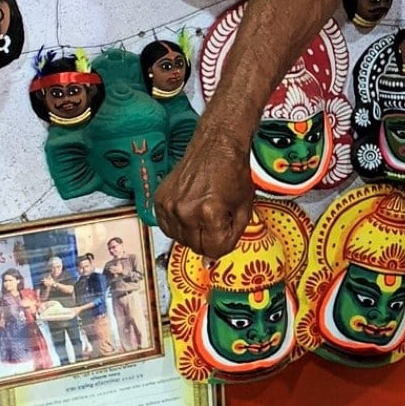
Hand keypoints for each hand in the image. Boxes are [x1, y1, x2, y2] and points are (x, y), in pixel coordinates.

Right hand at [154, 129, 254, 260]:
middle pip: (195, 248)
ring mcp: (170, 205)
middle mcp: (186, 211)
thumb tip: (214, 259)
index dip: (224, 244)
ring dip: (192, 233)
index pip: (215, 250)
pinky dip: (178, 226)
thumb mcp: (244, 207)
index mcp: (209, 213)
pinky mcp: (160, 200)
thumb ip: (233, 235)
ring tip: (203, 215)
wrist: (216, 145)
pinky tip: (189, 214)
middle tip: (216, 222)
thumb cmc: (233, 172)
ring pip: (179, 240)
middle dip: (209, 240)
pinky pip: (166, 227)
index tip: (227, 231)